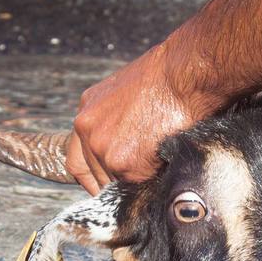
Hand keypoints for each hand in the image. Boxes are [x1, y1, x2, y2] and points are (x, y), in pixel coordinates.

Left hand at [67, 44, 210, 193]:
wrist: (184, 75)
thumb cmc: (167, 77)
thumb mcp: (127, 92)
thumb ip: (117, 120)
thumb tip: (127, 142)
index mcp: (87, 111)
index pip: (77, 160)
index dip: (93, 177)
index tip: (107, 185)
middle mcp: (87, 129)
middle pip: (95, 175)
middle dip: (118, 181)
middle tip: (141, 179)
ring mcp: (102, 147)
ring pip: (116, 183)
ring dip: (136, 182)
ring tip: (158, 164)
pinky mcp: (122, 163)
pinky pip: (136, 186)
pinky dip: (151, 180)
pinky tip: (164, 162)